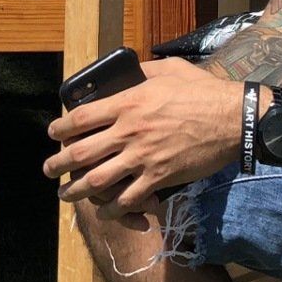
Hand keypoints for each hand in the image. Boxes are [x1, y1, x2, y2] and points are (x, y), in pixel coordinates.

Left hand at [44, 58, 243, 218]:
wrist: (233, 119)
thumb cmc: (203, 91)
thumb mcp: (169, 69)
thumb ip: (143, 71)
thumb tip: (129, 72)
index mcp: (128, 102)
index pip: (81, 117)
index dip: (60, 128)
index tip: (53, 134)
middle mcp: (128, 131)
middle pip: (81, 152)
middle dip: (58, 164)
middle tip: (49, 170)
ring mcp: (142, 157)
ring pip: (98, 181)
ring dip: (76, 191)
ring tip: (66, 195)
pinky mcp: (159, 178)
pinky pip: (128, 199)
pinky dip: (113, 209)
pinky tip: (105, 212)